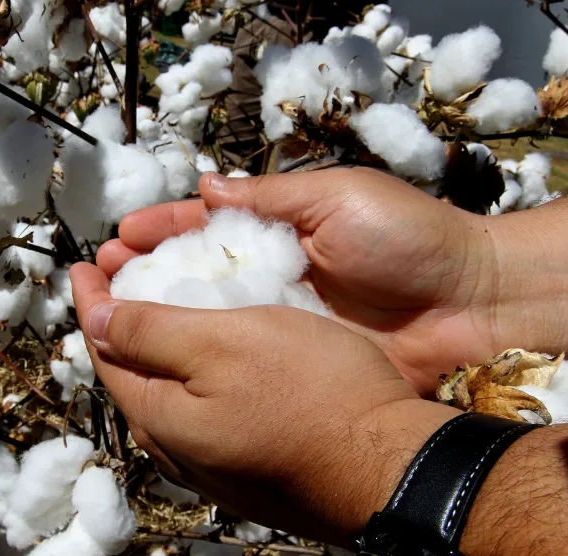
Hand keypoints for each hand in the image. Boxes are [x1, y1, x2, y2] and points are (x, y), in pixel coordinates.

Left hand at [70, 261, 458, 545]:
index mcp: (159, 416)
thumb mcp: (221, 343)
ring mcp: (217, 465)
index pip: (106, 350)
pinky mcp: (253, 467)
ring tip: (164, 309)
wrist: (391, 467)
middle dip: (121, 323)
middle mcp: (177, 450)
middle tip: (121, 279)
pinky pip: (204, 412)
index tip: (84, 264)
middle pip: (134, 376)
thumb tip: (95, 323)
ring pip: (169, 395)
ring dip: (159, 348)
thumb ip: (150, 334)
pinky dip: (195, 373)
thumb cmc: (310, 392)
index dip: (92, 301)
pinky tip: (216, 356)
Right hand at [97, 168, 567, 392]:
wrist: (466, 306)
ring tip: (113, 314)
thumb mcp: (335, 198)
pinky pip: (238, 354)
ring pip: (208, 315)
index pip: (205, 225)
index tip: (120, 236)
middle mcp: (270, 273)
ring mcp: (278, 318)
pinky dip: (201, 352)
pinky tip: (165, 353)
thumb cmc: (405, 239)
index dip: (161, 228)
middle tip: (102, 276)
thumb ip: (268, 197)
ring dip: (162, 312)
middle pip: (195, 271)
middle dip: (146, 271)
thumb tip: (206, 186)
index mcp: (278, 229)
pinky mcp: (292, 357)